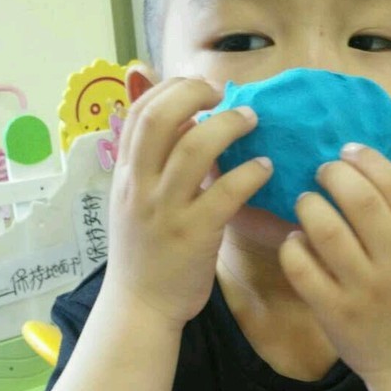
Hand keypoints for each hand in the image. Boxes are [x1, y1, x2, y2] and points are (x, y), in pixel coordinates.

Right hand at [105, 73, 272, 329]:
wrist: (141, 305)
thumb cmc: (146, 251)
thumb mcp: (135, 200)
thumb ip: (152, 161)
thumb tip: (181, 119)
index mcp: (125, 174)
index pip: (139, 112)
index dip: (170, 88)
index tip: (198, 85)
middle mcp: (140, 185)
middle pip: (161, 119)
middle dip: (195, 95)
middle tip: (225, 95)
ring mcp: (165, 210)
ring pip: (194, 148)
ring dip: (229, 126)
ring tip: (252, 121)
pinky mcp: (193, 235)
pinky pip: (225, 192)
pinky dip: (249, 173)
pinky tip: (265, 168)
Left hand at [278, 144, 390, 383]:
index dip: (367, 159)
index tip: (347, 152)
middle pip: (360, 201)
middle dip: (333, 175)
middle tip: (322, 173)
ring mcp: (364, 290)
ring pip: (326, 230)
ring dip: (309, 205)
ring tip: (307, 203)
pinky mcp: (334, 312)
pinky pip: (302, 267)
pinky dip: (293, 245)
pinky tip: (295, 241)